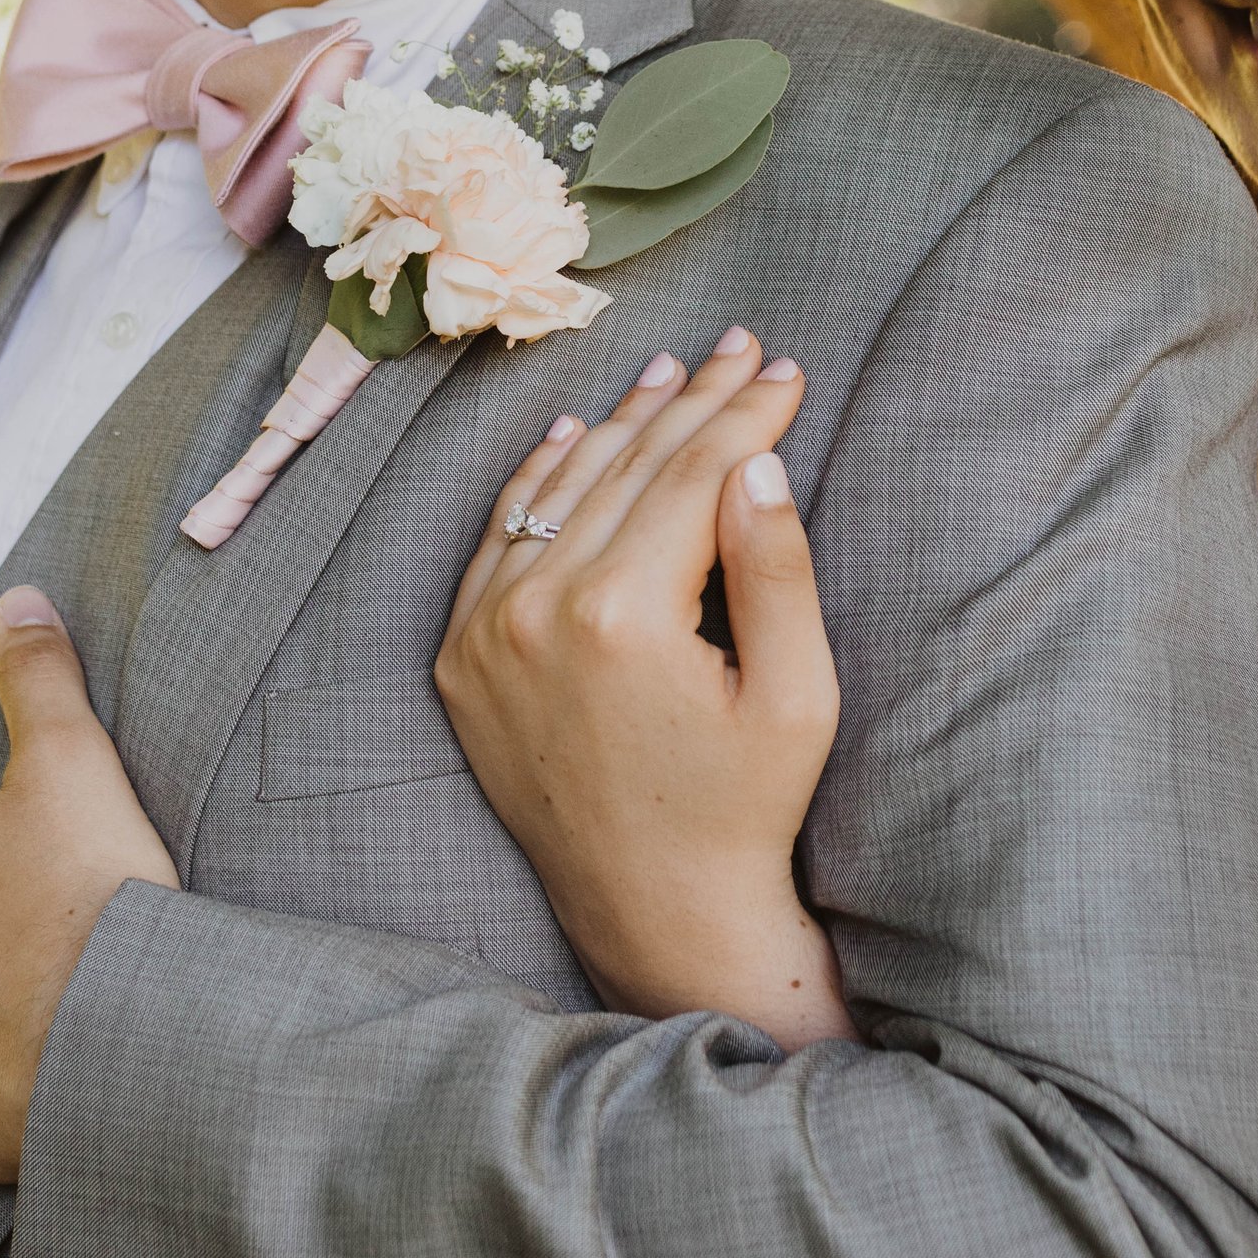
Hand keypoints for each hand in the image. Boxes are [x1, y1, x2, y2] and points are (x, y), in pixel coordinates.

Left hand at [436, 329, 852, 1047]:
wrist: (653, 912)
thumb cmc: (745, 808)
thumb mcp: (795, 696)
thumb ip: (777, 570)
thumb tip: (756, 459)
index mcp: (621, 616)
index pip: (692, 474)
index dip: (747, 412)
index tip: (788, 367)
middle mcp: (536, 612)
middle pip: (626, 468)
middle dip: (693, 401)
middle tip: (741, 345)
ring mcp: (486, 634)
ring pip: (558, 491)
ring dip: (618, 425)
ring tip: (671, 372)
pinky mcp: (463, 658)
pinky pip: (498, 541)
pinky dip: (537, 482)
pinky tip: (573, 433)